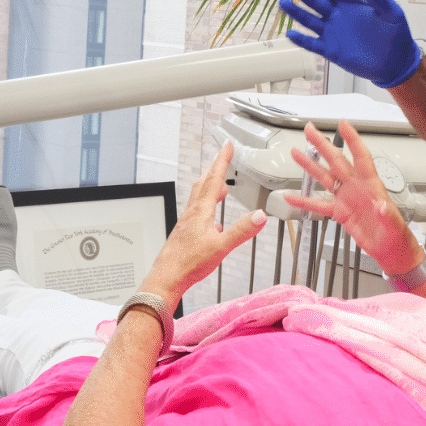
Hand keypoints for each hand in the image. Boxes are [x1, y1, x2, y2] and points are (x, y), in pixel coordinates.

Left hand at [142, 142, 266, 310]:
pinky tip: (212, 220)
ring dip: (209, 185)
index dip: (221, 161)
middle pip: (203, 184)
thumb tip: (259, 215)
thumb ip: (241, 231)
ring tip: (218, 182)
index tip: (226, 146)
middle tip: (221, 156)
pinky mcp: (184, 232)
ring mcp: (187, 222)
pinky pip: (197, 212)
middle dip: (214, 168)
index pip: (214, 180)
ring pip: (198, 197)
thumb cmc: (188, 264)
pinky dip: (206, 206)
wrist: (166, 278)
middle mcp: (192, 213)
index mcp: (201, 212)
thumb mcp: (221, 247)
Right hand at [278, 0, 420, 88]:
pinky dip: (301, 40)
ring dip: (296, 12)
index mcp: (349, 2)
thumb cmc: (396, 34)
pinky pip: (312, 44)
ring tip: (283, 3)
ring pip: (309, 20)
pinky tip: (290, 34)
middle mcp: (337, 15)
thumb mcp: (392, 13)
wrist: (396, 62)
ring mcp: (332, 32)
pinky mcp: (331, 50)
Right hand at [285, 120, 422, 275]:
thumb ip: (387, 215)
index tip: (343, 124)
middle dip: (323, 145)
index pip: (361, 156)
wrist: (390, 250)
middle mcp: (357, 187)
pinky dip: (305, 201)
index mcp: (371, 185)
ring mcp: (346, 198)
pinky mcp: (340, 212)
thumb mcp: (394, 225)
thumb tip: (382, 205)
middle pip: (337, 160)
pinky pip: (319, 204)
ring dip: (311, 165)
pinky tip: (291, 196)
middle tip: (310, 130)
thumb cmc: (396, 235)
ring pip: (325, 177)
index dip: (352, 140)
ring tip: (297, 153)